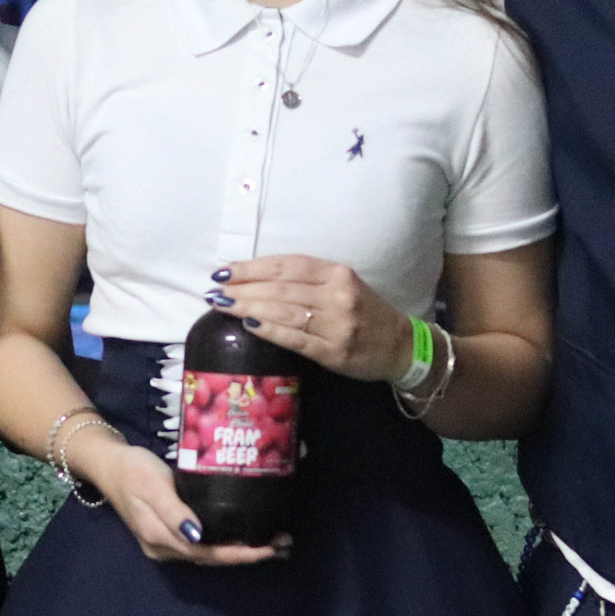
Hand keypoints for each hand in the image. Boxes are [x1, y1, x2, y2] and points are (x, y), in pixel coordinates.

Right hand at [71, 426, 289, 566]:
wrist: (108, 464)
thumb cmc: (132, 470)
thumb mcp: (153, 486)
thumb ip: (174, 512)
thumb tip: (198, 536)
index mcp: (160, 538)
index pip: (207, 554)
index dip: (238, 554)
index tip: (267, 549)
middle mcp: (164, 548)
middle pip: (211, 559)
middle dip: (246, 555)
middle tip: (281, 545)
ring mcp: (166, 543)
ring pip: (208, 554)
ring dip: (238, 551)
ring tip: (270, 542)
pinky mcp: (169, 533)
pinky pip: (202, 545)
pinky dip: (224, 543)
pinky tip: (243, 535)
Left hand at [211, 255, 414, 384]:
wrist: (399, 345)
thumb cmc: (363, 313)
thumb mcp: (340, 286)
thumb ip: (305, 281)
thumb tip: (253, 280)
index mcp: (337, 273)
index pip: (287, 265)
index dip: (252, 267)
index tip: (224, 272)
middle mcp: (337, 295)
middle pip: (281, 287)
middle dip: (243, 288)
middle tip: (214, 291)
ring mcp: (337, 324)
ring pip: (284, 311)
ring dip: (248, 307)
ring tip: (222, 305)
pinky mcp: (334, 351)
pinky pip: (295, 338)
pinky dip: (269, 330)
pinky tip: (248, 324)